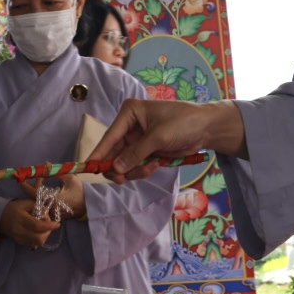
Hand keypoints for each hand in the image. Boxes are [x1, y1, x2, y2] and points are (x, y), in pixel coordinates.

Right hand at [0, 198, 60, 248]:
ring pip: (37, 243)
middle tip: (49, 225)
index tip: (57, 224)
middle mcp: (19, 231)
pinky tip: (38, 231)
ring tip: (43, 227)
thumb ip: (37, 206)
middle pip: (38, 238)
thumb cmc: (14, 208)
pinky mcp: (19, 242)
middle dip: (48, 232)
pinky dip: (39, 238)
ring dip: (44, 236)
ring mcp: (18, 238)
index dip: (49, 226)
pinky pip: (33, 244)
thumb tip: (47, 213)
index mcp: (21, 219)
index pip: (37, 226)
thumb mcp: (25, 202)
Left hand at [18, 174, 86, 220]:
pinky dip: (41, 197)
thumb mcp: (70, 178)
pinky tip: (45, 190)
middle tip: (36, 176)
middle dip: (32, 186)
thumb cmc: (80, 191)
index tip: (21, 177)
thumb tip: (45, 164)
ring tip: (42, 181)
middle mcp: (51, 208)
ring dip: (37, 191)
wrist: (90, 204)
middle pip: (34, 198)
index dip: (26, 186)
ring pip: (38, 202)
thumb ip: (56, 172)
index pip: (34, 193)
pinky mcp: (54, 214)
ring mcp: (52, 212)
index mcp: (54, 199)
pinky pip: (43, 206)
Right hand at [88, 99, 246, 181]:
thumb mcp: (159, 136)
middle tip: (120, 180)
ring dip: (133, 170)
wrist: (206, 128)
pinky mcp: (146, 151)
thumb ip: (136, 153)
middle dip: (117, 166)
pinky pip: (135, 166)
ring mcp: (137, 140)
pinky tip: (154, 166)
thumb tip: (115, 168)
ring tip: (149, 168)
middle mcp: (130, 126)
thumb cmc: (183, 122)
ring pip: (123, 162)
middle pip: (113, 151)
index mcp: (130, 113)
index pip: (110, 135)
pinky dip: (141, 170)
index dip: (99, 152)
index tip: (88, 167)